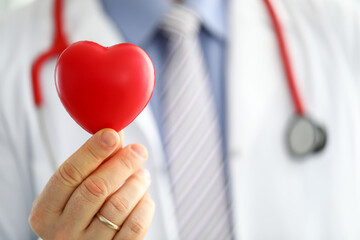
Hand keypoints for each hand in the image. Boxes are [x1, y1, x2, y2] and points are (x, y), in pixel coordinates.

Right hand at [29, 129, 154, 239]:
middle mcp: (62, 231)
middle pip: (96, 188)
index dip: (92, 151)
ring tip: (142, 174)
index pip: (68, 174)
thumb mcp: (73, 191)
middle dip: (122, 163)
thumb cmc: (78, 212)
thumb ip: (91, 163)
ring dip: (137, 183)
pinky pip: (136, 225)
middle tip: (138, 151)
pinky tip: (143, 197)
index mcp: (45, 212)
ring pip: (118, 205)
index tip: (112, 134)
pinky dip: (144, 205)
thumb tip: (114, 132)